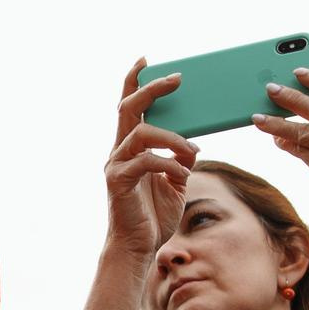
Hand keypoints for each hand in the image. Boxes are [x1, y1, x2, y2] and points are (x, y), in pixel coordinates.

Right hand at [102, 59, 195, 261]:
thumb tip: (192, 144)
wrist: (137, 248)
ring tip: (192, 151)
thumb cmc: (152, 216)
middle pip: (129, 108)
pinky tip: (180, 174)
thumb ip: (180, 160)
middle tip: (177, 79)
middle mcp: (118, 151)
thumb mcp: (175, 182)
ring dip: (173, 138)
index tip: (148, 61)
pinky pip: (145, 162)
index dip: (135, 81)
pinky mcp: (118, 182)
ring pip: (141, 132)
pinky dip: (168, 164)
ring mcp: (116, 165)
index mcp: (130, 148)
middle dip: (152, 88)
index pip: (129, 106)